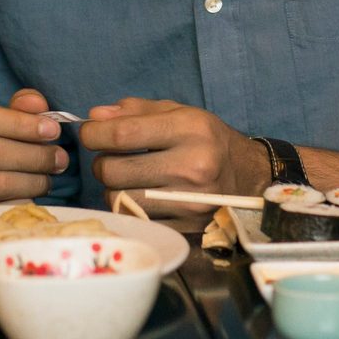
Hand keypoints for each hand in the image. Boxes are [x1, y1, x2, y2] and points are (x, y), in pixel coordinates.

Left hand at [78, 98, 266, 219]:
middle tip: (112, 158)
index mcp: (190, 129)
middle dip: (103, 163)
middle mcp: (193, 166)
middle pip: (114, 170)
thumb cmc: (206, 139)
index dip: (94, 134)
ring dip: (113, 188)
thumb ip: (135, 111)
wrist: (248, 176)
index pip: (123, 134)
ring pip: (119, 198)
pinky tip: (140, 196)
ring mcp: (190, 202)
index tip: (90, 133)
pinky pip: (136, 219)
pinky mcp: (187, 227)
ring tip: (128, 178)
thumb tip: (95, 116)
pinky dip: (129, 208)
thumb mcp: (178, 112)